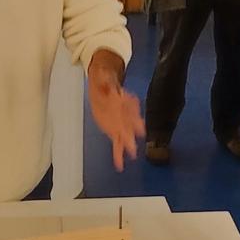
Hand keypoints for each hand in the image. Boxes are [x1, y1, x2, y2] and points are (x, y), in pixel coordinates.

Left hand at [86, 54, 144, 170]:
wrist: (104, 86)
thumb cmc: (105, 81)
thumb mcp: (103, 76)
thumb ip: (106, 79)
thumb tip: (106, 75)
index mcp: (122, 99)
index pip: (128, 103)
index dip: (130, 107)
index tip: (134, 110)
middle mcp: (124, 113)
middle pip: (129, 122)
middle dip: (131, 130)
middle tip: (135, 138)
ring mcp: (120, 123)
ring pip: (125, 135)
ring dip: (127, 144)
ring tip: (131, 154)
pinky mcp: (114, 130)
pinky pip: (117, 143)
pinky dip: (118, 153)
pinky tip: (119, 164)